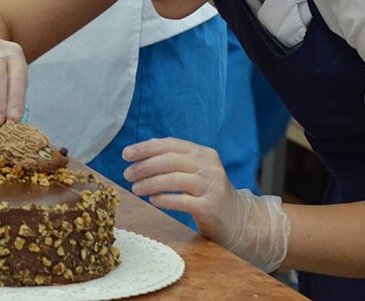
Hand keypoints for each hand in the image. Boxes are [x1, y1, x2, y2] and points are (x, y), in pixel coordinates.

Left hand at [123, 138, 289, 271]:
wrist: (239, 220)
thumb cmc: (208, 193)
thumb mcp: (196, 171)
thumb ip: (175, 161)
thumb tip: (140, 154)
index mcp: (203, 153)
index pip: (170, 144)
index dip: (146, 148)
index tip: (126, 154)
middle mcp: (209, 166)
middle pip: (170, 160)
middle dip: (144, 166)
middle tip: (127, 174)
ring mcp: (212, 186)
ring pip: (174, 179)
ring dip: (150, 183)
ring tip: (134, 188)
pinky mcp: (210, 207)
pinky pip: (182, 201)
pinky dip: (164, 199)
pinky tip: (152, 200)